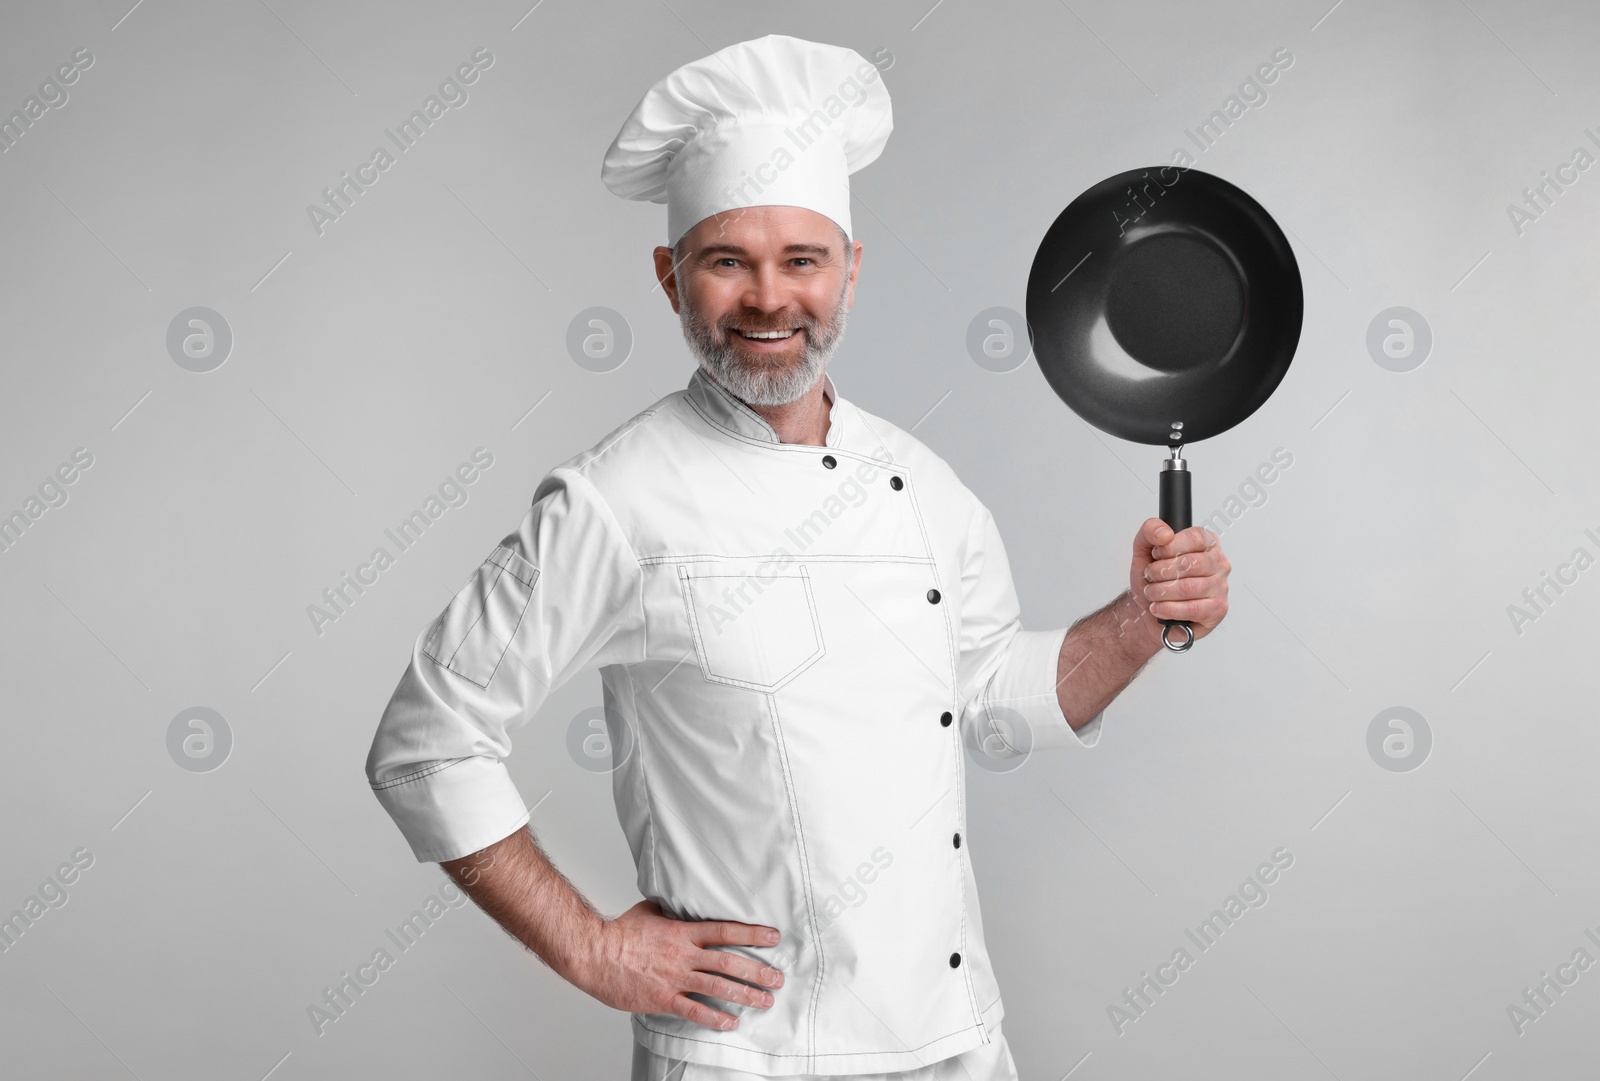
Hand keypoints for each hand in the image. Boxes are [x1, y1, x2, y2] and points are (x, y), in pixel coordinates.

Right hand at [571, 899, 785, 1030]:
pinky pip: (694, 1010)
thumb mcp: (650, 912)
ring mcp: (674, 978)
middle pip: (729, 962)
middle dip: (758, 971)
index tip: (773, 937)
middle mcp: (683, 955)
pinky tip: (731, 1023)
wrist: (594, 953)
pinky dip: (715, 1018)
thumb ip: (672, 911)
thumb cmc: (619, 933)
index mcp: (682, 932)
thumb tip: (684, 902)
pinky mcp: (663, 999)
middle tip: (778, 978)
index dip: (753, 934)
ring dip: (745, 995)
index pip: (726, 931)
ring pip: (718, 987)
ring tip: (765, 1001)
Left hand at [1128, 518, 1230, 646]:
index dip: (1169, 547)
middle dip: (1161, 571)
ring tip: (1152, 592)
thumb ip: (1150, 531)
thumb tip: (1164, 533)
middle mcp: (1218, 563)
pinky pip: (1192, 609)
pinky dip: (1168, 609)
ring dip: (1161, 591)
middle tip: (1150, 576)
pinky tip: (1159, 607)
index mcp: (1207, 543)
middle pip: (1190, 564)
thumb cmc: (1153, 579)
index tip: (1156, 555)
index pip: (1195, 538)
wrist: (1147, 608)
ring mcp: (1220, 587)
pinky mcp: (1217, 609)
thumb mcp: (1144, 549)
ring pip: (1189, 588)